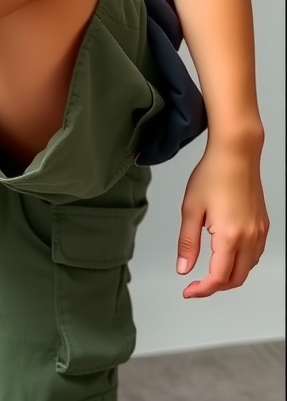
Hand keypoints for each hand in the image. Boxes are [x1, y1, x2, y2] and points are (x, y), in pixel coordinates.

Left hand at [177, 140, 268, 297]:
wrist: (236, 155)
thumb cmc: (212, 175)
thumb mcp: (191, 209)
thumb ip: (187, 242)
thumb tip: (184, 268)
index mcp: (230, 236)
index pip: (218, 277)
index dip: (202, 289)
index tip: (188, 291)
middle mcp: (249, 238)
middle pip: (236, 278)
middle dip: (216, 286)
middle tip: (195, 284)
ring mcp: (259, 233)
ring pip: (247, 268)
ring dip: (229, 276)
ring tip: (207, 272)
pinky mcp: (263, 226)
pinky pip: (254, 255)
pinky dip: (240, 263)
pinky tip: (226, 256)